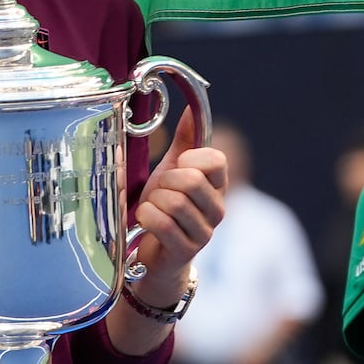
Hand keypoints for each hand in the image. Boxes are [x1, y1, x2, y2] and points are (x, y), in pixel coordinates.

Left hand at [129, 107, 225, 305]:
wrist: (156, 255)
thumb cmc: (164, 209)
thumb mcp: (172, 171)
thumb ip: (185, 142)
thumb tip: (192, 108)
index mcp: (217, 186)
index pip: (217, 160)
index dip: (192, 158)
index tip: (178, 165)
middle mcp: (217, 209)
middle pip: (191, 180)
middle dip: (164, 181)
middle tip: (159, 191)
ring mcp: (204, 232)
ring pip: (174, 202)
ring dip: (153, 202)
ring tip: (153, 208)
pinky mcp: (187, 250)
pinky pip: (163, 224)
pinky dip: (147, 218)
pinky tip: (146, 221)